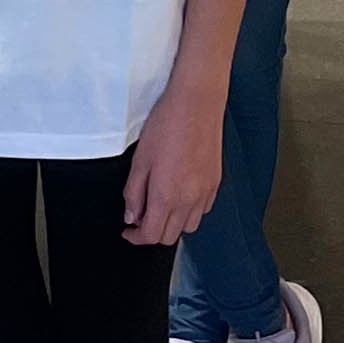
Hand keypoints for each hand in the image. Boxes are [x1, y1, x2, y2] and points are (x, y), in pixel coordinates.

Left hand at [122, 75, 225, 245]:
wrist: (196, 105)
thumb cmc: (166, 127)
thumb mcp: (140, 160)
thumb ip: (134, 193)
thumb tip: (131, 217)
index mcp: (167, 196)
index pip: (151, 235)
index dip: (136, 238)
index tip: (128, 231)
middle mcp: (189, 200)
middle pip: (170, 236)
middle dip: (152, 232)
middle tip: (140, 215)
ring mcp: (205, 193)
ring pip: (189, 227)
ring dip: (172, 224)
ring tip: (161, 204)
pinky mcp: (215, 183)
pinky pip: (202, 210)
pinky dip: (189, 211)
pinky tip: (179, 194)